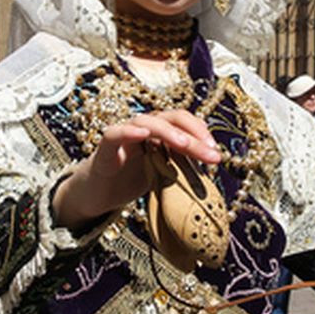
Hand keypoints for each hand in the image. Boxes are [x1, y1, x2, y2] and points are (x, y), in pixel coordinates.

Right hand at [52, 109, 222, 229]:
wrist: (99, 195)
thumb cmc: (131, 180)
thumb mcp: (164, 174)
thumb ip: (182, 165)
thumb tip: (211, 167)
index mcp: (159, 133)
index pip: (183, 122)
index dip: (201, 132)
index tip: (216, 152)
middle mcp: (143, 128)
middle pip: (170, 118)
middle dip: (193, 133)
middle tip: (210, 151)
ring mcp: (123, 135)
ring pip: (146, 121)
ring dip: (167, 131)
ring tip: (184, 144)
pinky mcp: (104, 148)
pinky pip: (115, 133)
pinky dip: (128, 131)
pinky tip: (143, 134)